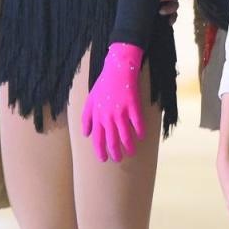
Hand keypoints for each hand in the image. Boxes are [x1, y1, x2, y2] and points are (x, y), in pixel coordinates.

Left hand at [81, 42, 145, 162]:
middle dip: (115, 153)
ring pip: (125, 135)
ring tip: (132, 152)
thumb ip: (87, 118)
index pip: (97, 139)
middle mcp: (108, 117)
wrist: (118, 69)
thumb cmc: (103, 85)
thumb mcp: (90, 101)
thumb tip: (86, 134)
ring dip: (129, 146)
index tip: (104, 159)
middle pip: (111, 141)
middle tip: (118, 159)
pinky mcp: (133, 106)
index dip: (100, 151)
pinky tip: (142, 136)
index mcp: (98, 116)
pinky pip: (138, 123)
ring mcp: (121, 112)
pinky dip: (140, 132)